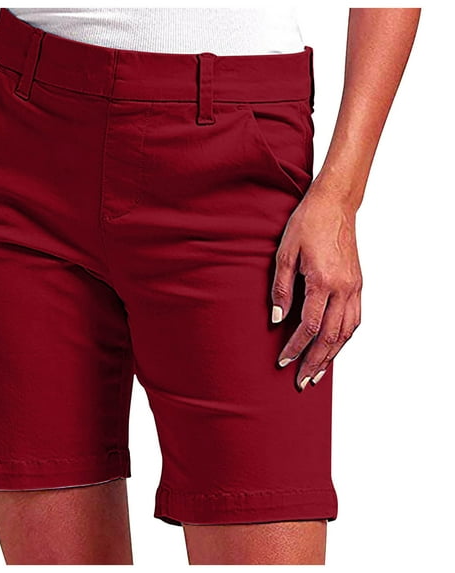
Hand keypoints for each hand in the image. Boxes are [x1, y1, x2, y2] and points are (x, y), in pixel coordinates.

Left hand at [271, 178, 362, 390]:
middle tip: (302, 382)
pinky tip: (335, 347)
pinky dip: (345, 338)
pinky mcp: (358, 284)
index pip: (308, 327)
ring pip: (346, 333)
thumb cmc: (307, 224)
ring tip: (318, 373)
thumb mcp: (284, 253)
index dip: (294, 348)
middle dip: (314, 362)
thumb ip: (280, 288)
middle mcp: (343, 289)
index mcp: (322, 282)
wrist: (334, 204)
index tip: (282, 362)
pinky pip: (355, 319)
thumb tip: (277, 318)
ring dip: (332, 356)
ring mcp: (355, 287)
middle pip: (330, 337)